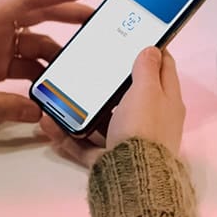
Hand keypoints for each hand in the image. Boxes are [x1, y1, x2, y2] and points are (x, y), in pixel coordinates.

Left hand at [0, 0, 95, 121]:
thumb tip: (37, 113)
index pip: (29, 1)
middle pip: (41, 17)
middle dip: (71, 17)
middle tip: (100, 22)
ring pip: (39, 44)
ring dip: (60, 53)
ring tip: (82, 65)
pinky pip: (29, 66)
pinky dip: (44, 75)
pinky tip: (57, 87)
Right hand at [39, 46, 184, 168]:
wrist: (134, 179)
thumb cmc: (144, 128)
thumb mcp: (147, 91)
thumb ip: (147, 69)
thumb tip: (153, 48)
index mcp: (167, 101)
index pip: (164, 68)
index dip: (152, 50)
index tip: (134, 37)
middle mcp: (152, 120)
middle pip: (131, 94)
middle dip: (110, 82)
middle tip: (90, 65)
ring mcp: (130, 140)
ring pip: (103, 120)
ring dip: (82, 109)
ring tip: (60, 95)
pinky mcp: (110, 158)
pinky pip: (85, 145)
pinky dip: (68, 136)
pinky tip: (49, 125)